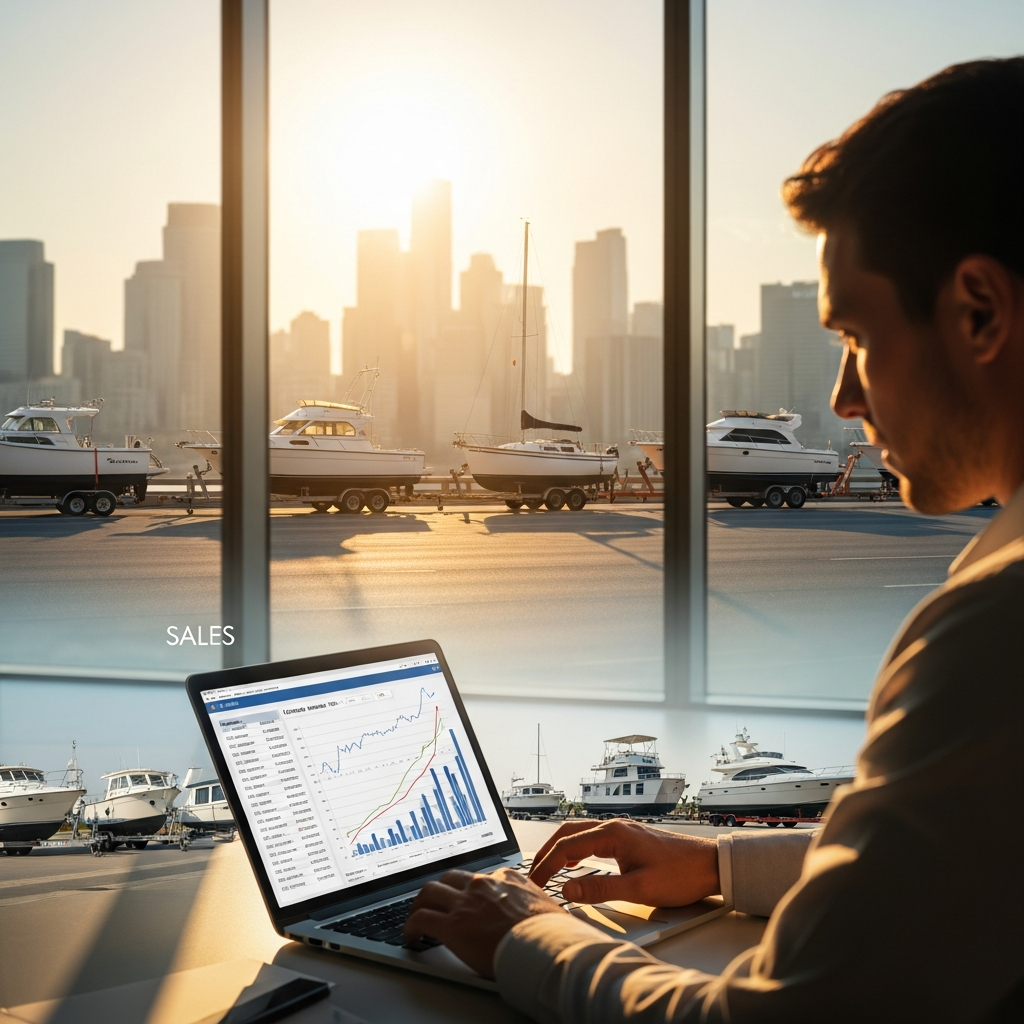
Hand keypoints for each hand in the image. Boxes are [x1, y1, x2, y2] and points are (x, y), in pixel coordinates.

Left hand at [402, 867, 563, 977]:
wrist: (546, 945)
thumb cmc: (552, 932)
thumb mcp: (546, 907)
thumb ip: (533, 904)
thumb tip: (540, 914)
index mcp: (506, 878)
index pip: (479, 878)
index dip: (469, 890)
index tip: (467, 900)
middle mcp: (483, 884)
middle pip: (450, 878)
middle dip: (440, 890)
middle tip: (435, 903)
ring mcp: (466, 903)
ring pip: (430, 891)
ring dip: (421, 903)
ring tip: (416, 916)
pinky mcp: (453, 925)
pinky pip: (422, 918)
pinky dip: (412, 925)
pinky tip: (411, 935)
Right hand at [529, 819, 719, 907]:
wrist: (711, 864)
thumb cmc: (681, 874)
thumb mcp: (639, 889)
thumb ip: (600, 889)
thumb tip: (568, 890)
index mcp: (612, 834)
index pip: (566, 847)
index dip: (546, 866)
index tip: (534, 884)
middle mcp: (614, 826)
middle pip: (568, 833)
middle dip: (546, 853)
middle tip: (532, 875)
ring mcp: (622, 830)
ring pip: (580, 833)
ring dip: (560, 849)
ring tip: (547, 869)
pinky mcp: (630, 838)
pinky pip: (593, 837)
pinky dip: (576, 848)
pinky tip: (575, 861)